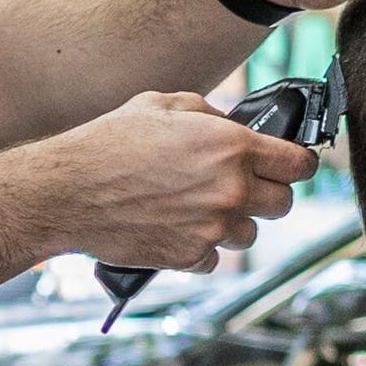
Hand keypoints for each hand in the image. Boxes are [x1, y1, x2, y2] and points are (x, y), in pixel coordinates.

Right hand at [30, 90, 316, 270]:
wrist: (66, 191)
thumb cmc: (108, 143)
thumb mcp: (162, 106)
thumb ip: (209, 114)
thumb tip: (231, 127)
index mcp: (232, 147)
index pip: (299, 164)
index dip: (297, 163)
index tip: (288, 165)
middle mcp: (230, 190)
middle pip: (283, 204)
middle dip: (265, 194)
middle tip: (237, 185)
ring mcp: (211, 228)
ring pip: (249, 235)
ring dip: (231, 223)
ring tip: (197, 208)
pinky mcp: (188, 257)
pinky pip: (214, 259)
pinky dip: (200, 247)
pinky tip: (175, 228)